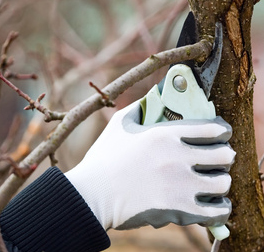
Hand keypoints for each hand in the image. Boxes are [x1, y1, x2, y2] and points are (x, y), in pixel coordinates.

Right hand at [65, 101, 234, 230]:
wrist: (92, 195)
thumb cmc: (104, 158)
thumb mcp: (120, 125)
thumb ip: (140, 106)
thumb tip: (153, 95)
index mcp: (164, 134)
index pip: (213, 128)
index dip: (223, 130)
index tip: (222, 134)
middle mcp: (177, 158)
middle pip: (224, 154)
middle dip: (224, 155)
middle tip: (216, 158)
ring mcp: (179, 185)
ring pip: (223, 182)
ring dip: (221, 181)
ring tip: (212, 181)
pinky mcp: (178, 210)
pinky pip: (216, 211)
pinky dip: (219, 207)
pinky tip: (212, 203)